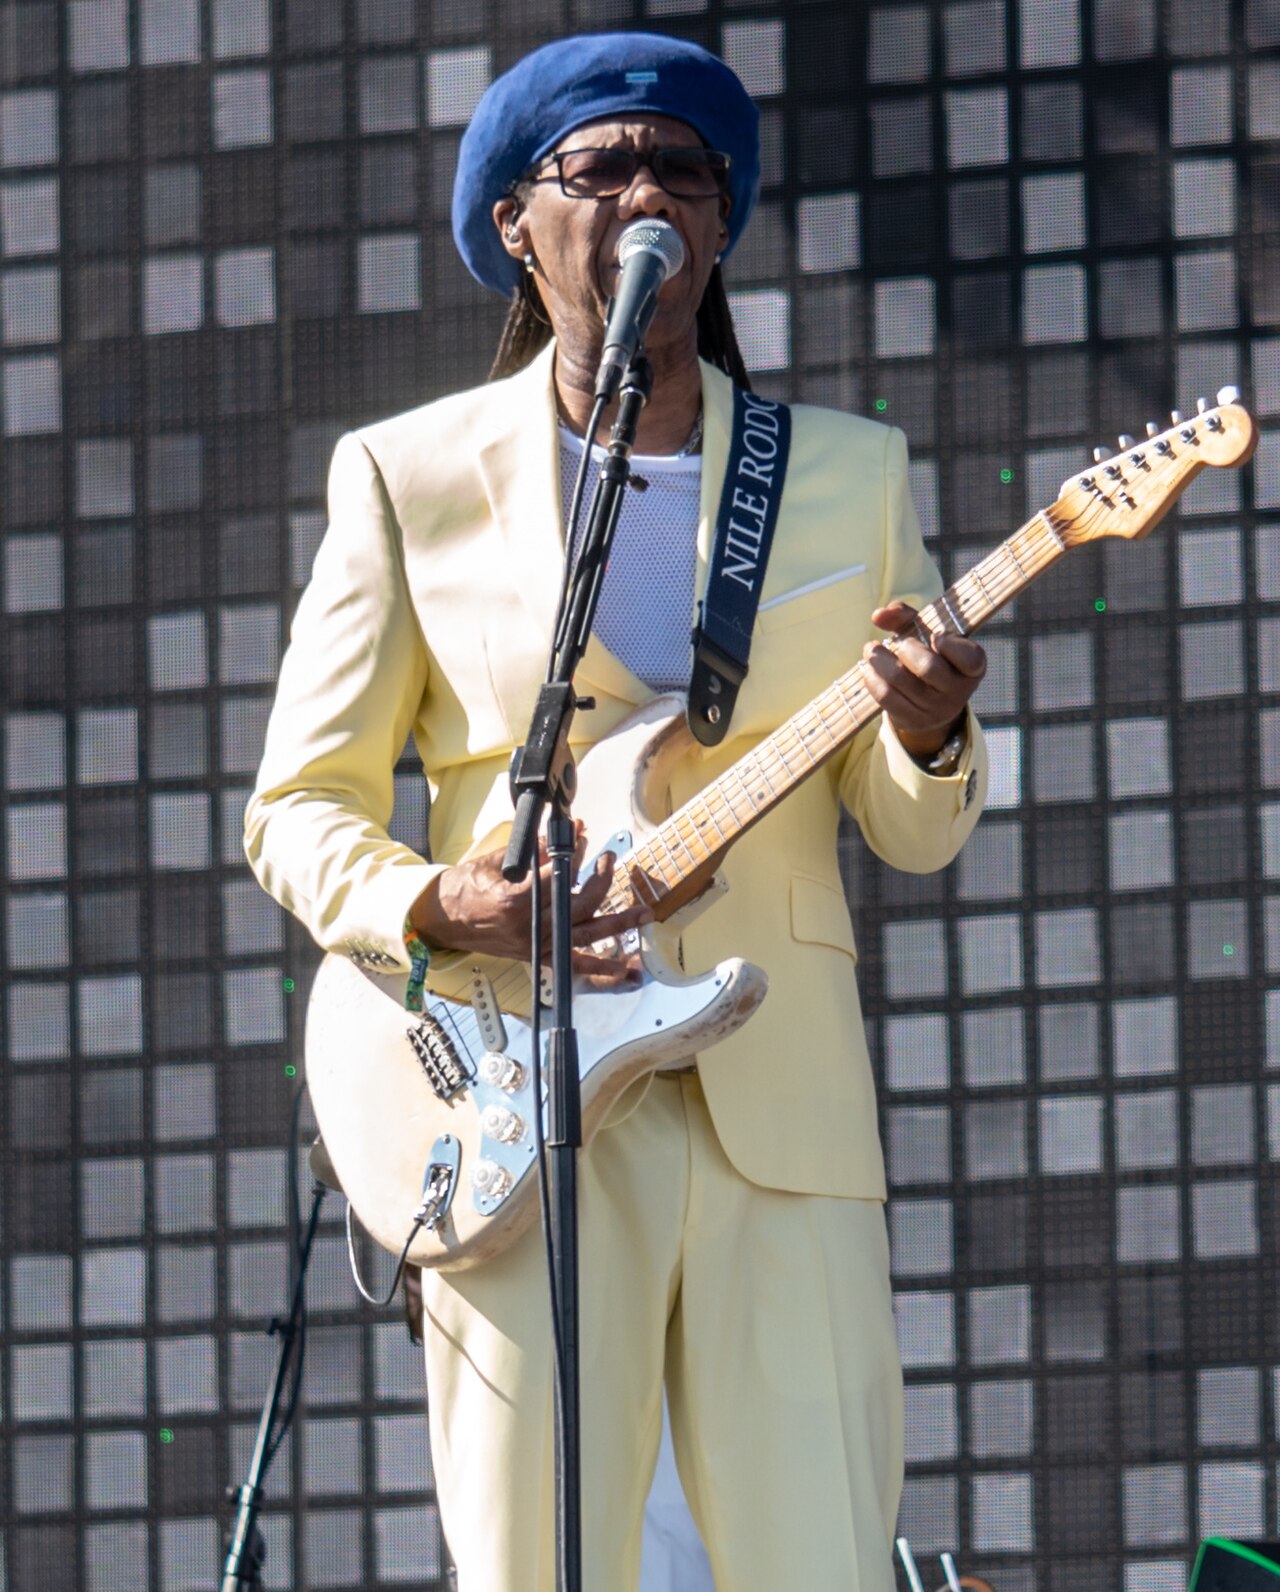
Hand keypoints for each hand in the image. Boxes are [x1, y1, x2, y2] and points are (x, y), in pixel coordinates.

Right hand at [410, 822, 652, 987]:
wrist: (443, 920)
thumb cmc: (466, 888)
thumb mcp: (497, 861)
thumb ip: (535, 849)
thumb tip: (567, 831)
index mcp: (515, 899)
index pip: (558, 874)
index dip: (575, 853)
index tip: (583, 838)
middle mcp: (529, 926)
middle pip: (579, 904)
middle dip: (600, 879)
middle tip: (608, 860)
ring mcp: (536, 945)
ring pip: (586, 934)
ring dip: (619, 924)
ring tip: (644, 913)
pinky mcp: (537, 957)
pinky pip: (577, 967)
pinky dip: (604, 971)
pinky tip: (628, 971)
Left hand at [863, 601, 986, 756]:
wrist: (929, 705)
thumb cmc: (930, 657)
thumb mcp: (927, 634)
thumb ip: (905, 616)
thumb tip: (879, 615)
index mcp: (972, 667)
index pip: (970, 657)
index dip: (950, 644)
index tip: (935, 634)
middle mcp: (958, 691)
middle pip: (927, 667)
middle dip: (905, 648)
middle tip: (895, 642)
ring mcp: (936, 709)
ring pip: (900, 680)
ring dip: (880, 660)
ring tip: (871, 650)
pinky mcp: (913, 720)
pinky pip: (886, 697)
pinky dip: (872, 678)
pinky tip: (869, 669)